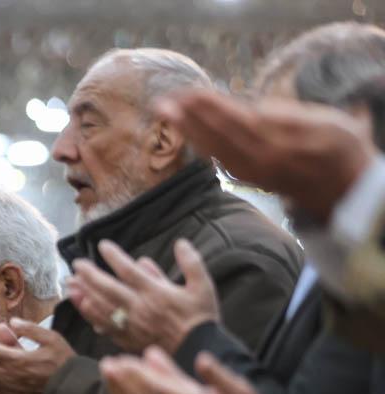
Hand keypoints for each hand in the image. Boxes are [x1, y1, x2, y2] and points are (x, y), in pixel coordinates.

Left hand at [67, 238, 218, 354]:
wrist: (196, 349)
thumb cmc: (201, 317)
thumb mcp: (203, 286)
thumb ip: (191, 263)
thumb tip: (180, 242)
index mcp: (156, 293)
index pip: (129, 271)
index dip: (114, 257)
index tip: (102, 245)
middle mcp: (140, 308)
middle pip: (108, 289)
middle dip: (90, 275)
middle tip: (77, 264)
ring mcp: (132, 324)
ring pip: (102, 307)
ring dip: (85, 294)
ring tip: (71, 284)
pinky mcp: (129, 338)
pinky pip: (106, 326)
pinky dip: (93, 316)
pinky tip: (84, 307)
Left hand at [157, 89, 375, 223]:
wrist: (343, 188)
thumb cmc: (338, 146)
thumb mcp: (326, 123)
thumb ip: (289, 116)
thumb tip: (254, 110)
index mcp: (280, 142)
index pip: (238, 121)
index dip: (212, 108)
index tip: (190, 94)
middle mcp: (261, 159)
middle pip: (218, 136)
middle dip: (189, 119)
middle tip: (163, 103)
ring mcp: (252, 171)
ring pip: (214, 149)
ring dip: (189, 131)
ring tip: (167, 114)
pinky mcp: (248, 177)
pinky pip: (219, 160)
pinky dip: (202, 145)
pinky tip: (187, 133)